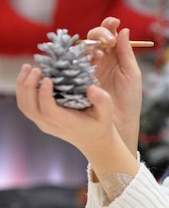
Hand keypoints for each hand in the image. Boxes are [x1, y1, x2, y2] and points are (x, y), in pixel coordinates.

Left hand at [16, 64, 138, 177]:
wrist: (93, 139)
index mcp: (66, 123)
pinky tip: (27, 74)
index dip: (44, 95)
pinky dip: (22, 89)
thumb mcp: (107, 111)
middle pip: (30, 108)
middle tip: (36, 68)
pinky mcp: (39, 117)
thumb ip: (102, 100)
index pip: (48, 112)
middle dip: (29, 86)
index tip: (47, 78)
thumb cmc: (100, 123)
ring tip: (28, 67)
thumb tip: (91, 88)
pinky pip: (25, 104)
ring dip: (22, 86)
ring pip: (24, 105)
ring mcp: (42, 122)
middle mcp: (50, 124)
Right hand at [85, 17, 142, 153]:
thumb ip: (126, 52)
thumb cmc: (129, 99)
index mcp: (116, 55)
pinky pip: (75, 63)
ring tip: (99, 53)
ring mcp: (88, 67)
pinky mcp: (78, 78)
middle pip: (94, 37)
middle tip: (107, 41)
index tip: (114, 23)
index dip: (109, 26)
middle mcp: (101, 59)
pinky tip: (88, 61)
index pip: (110, 34)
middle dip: (100, 34)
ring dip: (90, 46)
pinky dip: (79, 58)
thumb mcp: (131, 74)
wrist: (120, 123)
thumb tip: (123, 29)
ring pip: (84, 48)